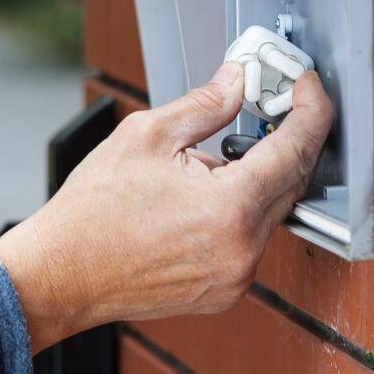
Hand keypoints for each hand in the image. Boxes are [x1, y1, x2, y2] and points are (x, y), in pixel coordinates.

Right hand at [0, 62, 333, 353]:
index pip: (295, 149)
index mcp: (229, 209)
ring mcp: (236, 277)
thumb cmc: (91, 213)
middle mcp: (243, 250)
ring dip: (259, 176)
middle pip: (292, 181)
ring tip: (214, 157)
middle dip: (287, 138)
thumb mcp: (145, 136)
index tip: (308, 86)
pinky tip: (206, 194)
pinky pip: (252, 240)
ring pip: (272, 212)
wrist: (62, 273)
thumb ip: (204, 105)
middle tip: (271, 104)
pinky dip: (242, 210)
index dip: (310, 109)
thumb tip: (237, 82)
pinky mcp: (225, 290)